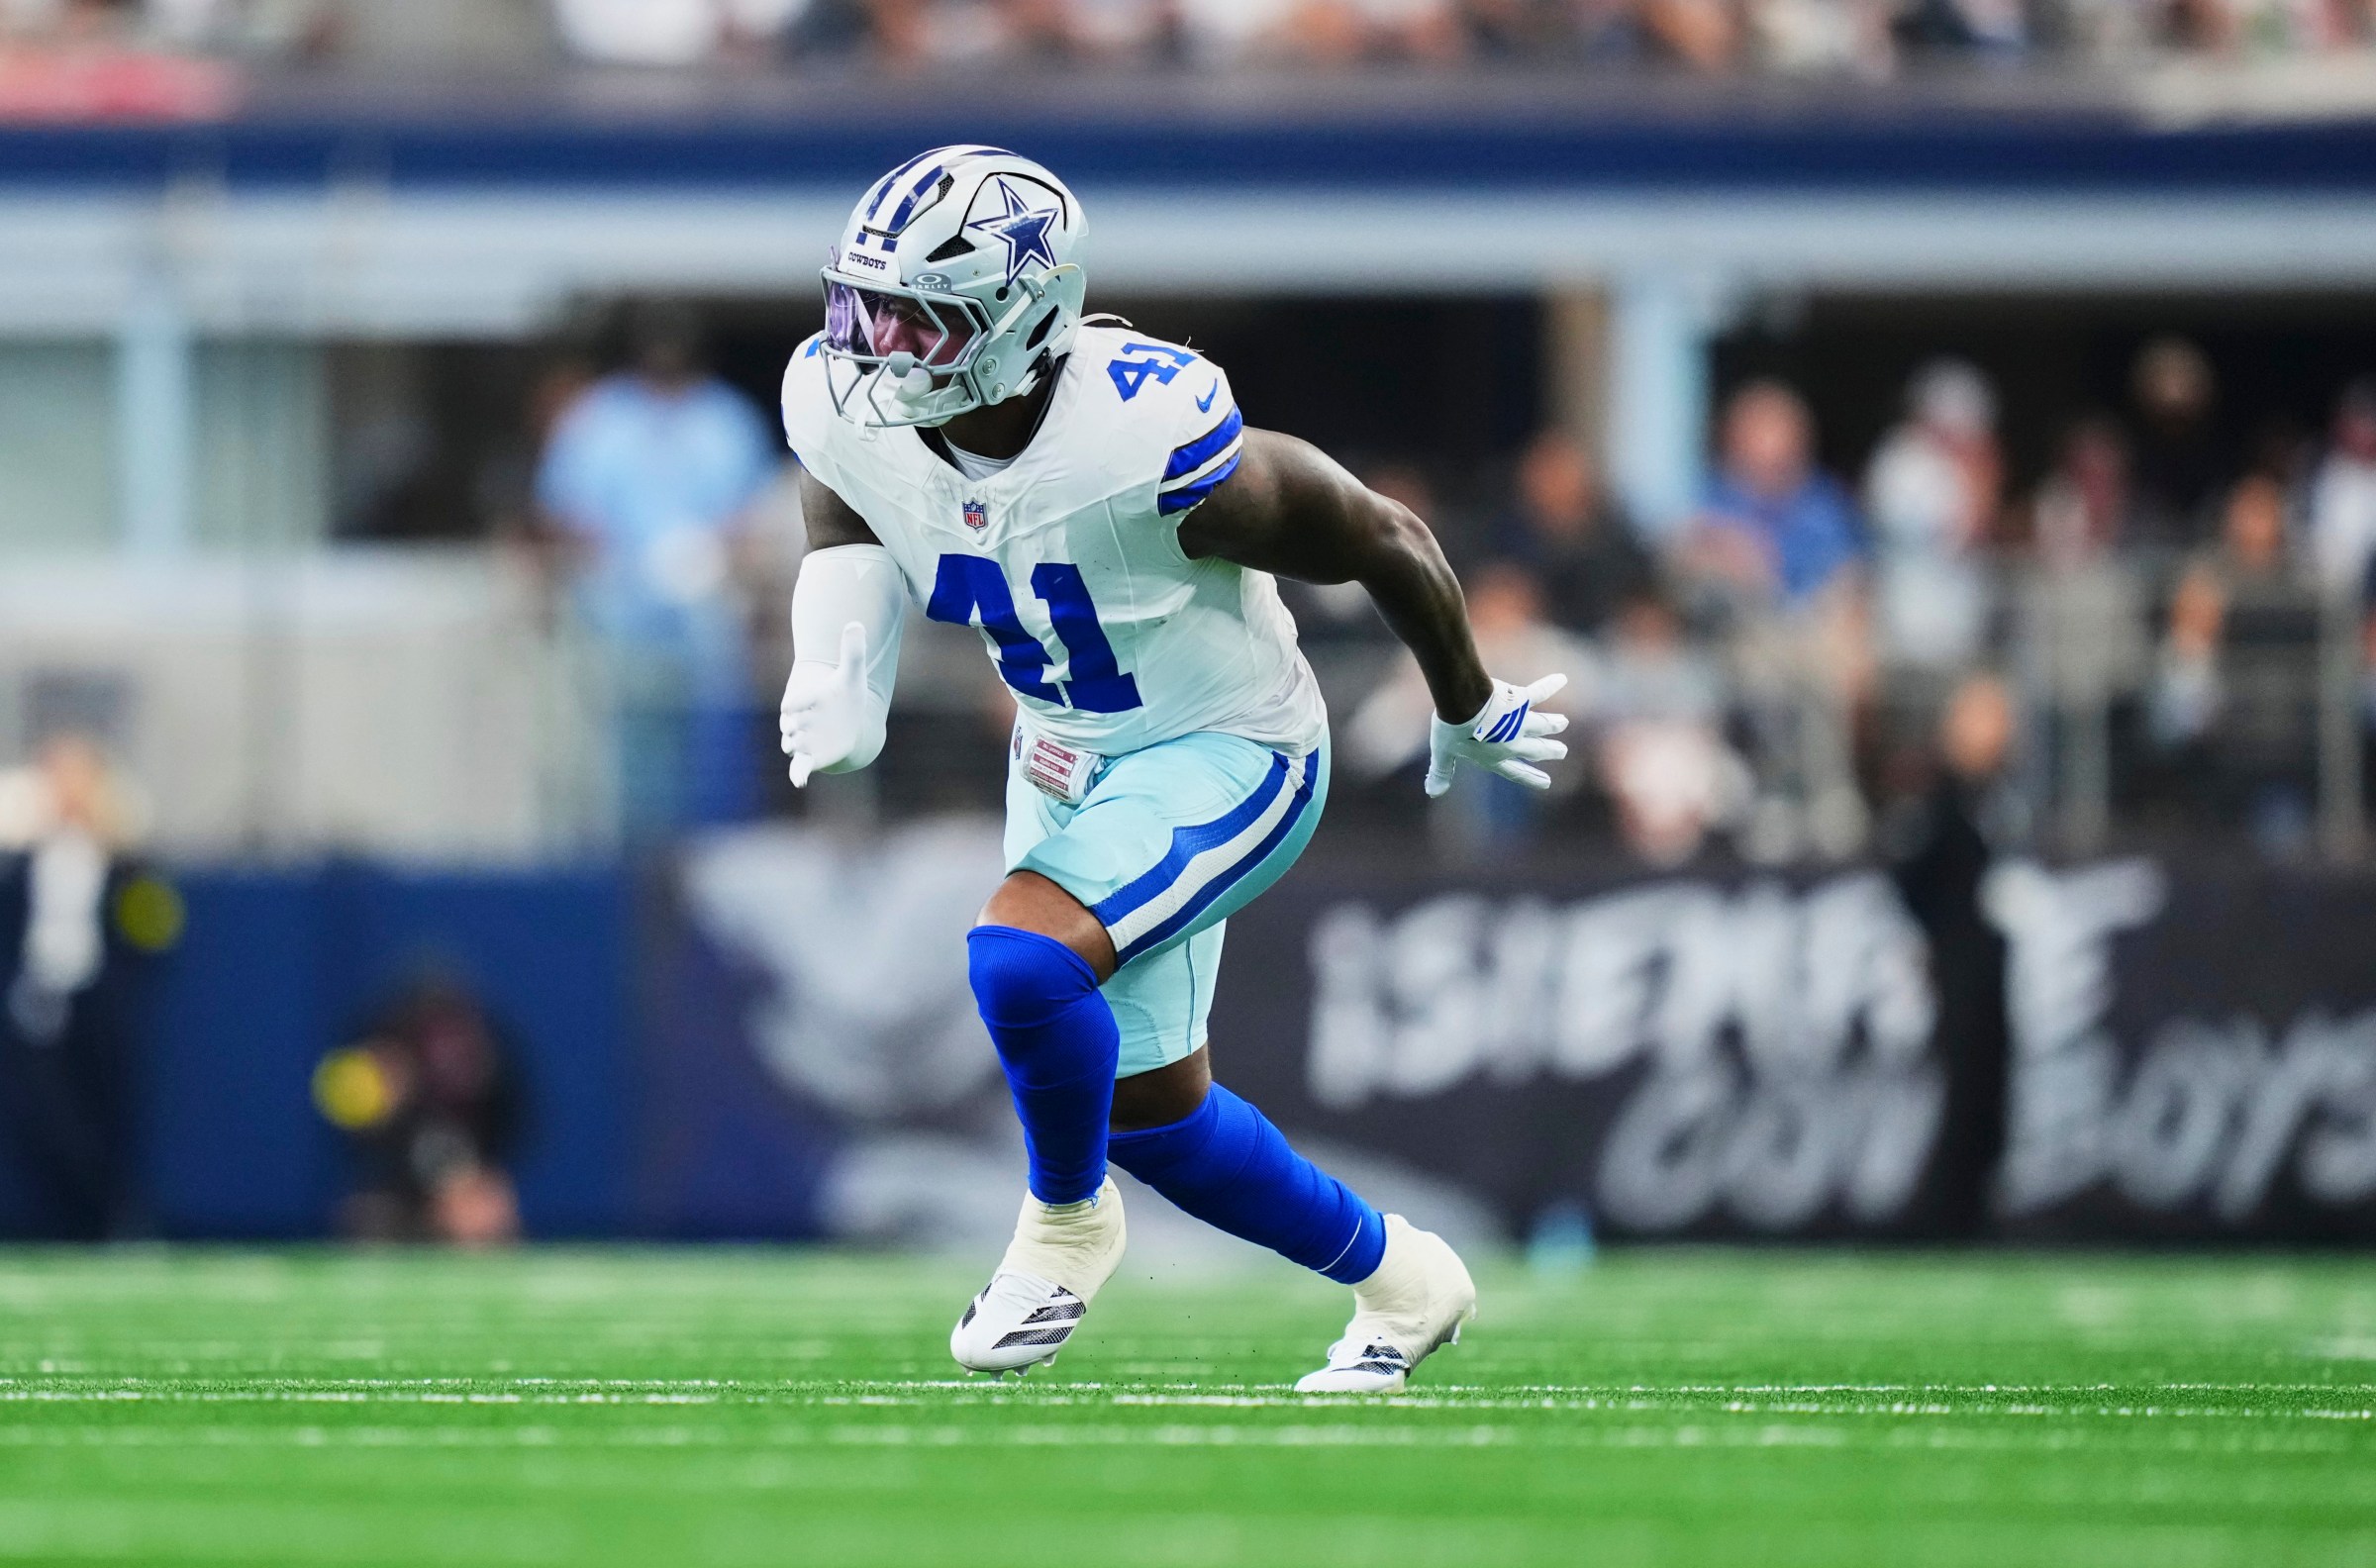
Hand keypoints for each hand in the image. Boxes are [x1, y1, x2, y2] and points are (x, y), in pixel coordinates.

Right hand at [779, 621, 873, 786]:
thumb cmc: (846, 695)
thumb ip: (852, 650)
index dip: (796, 704)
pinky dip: (797, 775)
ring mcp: (802, 740)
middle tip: (808, 723)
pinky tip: (800, 782)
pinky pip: (798, 768)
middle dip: (797, 726)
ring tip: (807, 743)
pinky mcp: (809, 758)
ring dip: (798, 744)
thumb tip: (857, 624)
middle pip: (790, 726)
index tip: (797, 705)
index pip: (793, 703)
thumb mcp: (852, 672)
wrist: (847, 719)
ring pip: (791, 744)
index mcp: (804, 699)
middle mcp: (798, 721)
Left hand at [1424, 673, 1569, 797]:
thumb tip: (1433, 792)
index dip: (1530, 778)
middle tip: (1562, 751)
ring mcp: (1518, 722)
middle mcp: (1511, 743)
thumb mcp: (1443, 753)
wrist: (1462, 703)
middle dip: (1549, 751)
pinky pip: (1538, 692)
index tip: (1546, 783)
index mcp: (1493, 757)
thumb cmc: (1452, 728)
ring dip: (1553, 723)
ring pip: (1542, 724)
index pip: (1515, 772)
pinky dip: (1550, 685)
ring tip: (1563, 722)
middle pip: (1535, 749)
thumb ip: (1441, 772)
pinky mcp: (1520, 700)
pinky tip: (1561, 679)